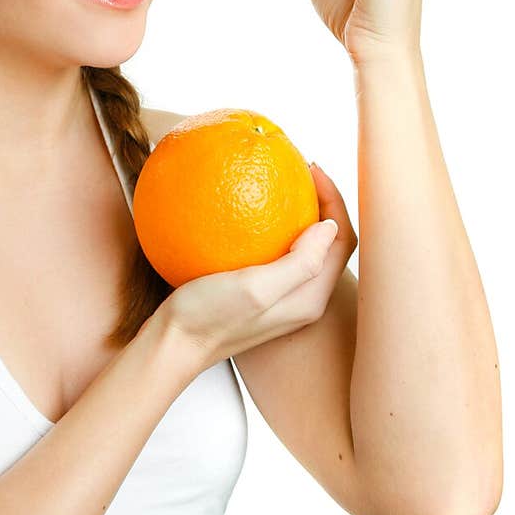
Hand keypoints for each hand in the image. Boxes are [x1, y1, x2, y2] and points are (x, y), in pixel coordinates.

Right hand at [160, 163, 357, 368]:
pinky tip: (247, 212)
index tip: (310, 170)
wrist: (172, 344)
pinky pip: (278, 252)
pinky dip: (274, 226)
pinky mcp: (259, 292)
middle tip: (300, 170)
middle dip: (322, 203)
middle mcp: (303, 299)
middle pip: (329, 242)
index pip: (342, 241)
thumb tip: (330, 225)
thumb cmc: (209, 318)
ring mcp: (281, 296)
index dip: (335, 201)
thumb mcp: (255, 288)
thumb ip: (300, 262)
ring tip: (281, 183)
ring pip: (305, 246)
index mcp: (311, 298)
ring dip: (300, 213)